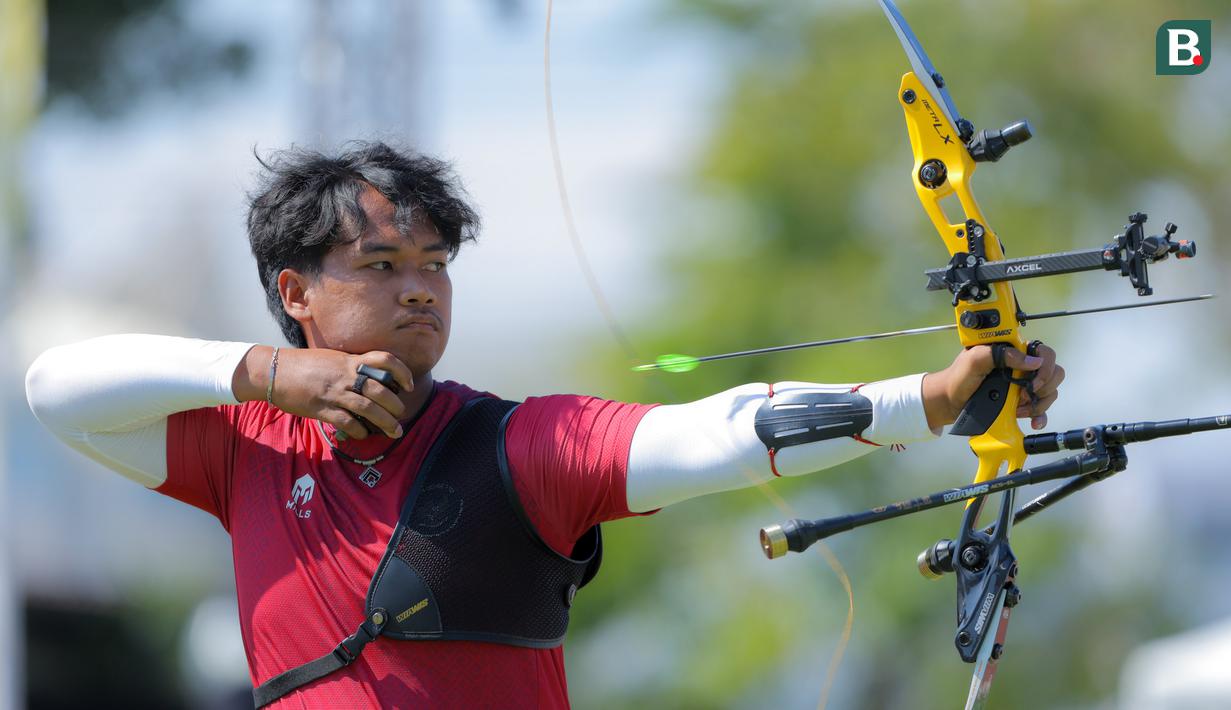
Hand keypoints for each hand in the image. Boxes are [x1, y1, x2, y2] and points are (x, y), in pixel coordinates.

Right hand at [235, 346, 413, 439]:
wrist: (274, 371)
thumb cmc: (304, 365)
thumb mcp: (333, 358)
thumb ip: (353, 366)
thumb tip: (374, 378)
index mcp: (349, 360)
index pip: (383, 359)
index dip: (401, 371)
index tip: (408, 384)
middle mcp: (344, 375)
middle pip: (380, 390)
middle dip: (395, 405)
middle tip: (400, 415)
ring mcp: (333, 392)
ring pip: (367, 408)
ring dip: (385, 422)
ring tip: (394, 431)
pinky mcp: (321, 408)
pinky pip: (346, 422)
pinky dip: (359, 430)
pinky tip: (364, 434)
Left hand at [922, 343, 1064, 430]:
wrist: (949, 403)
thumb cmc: (958, 378)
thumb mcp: (975, 360)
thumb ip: (1001, 354)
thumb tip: (1033, 361)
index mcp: (1012, 351)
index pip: (1043, 351)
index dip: (1044, 367)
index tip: (1032, 382)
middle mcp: (1021, 367)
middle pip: (1053, 372)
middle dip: (1043, 387)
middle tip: (1024, 396)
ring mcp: (1022, 386)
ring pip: (1049, 391)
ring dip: (1039, 403)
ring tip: (1019, 409)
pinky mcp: (1020, 403)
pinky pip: (1041, 408)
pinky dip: (1041, 415)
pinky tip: (1033, 421)